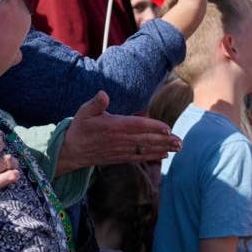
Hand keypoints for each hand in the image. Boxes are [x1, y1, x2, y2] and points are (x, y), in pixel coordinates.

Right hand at [56, 90, 182, 174]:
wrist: (70, 152)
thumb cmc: (79, 128)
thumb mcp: (84, 112)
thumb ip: (95, 103)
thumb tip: (103, 94)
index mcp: (113, 126)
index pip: (137, 126)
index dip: (153, 126)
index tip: (167, 128)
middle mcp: (119, 140)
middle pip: (145, 140)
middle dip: (164, 140)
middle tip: (180, 141)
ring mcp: (120, 150)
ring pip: (145, 149)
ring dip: (163, 149)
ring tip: (178, 148)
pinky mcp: (120, 157)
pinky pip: (138, 157)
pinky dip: (152, 157)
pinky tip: (164, 155)